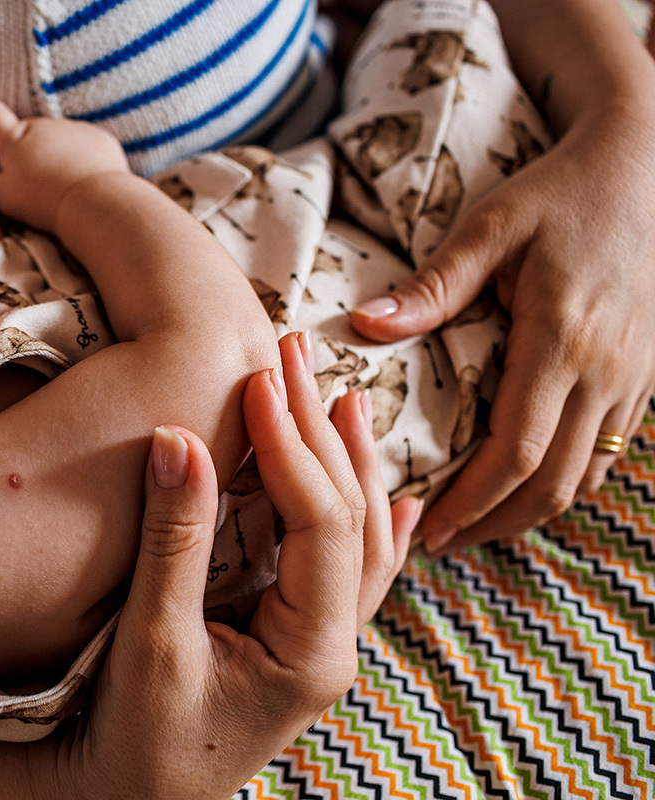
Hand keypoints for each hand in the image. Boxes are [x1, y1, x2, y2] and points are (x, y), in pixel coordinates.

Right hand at [0, 98, 129, 232]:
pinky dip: (78, 162)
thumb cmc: (44, 201)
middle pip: (23, 133)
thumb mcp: (0, 197)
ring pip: (53, 142)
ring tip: (60, 191)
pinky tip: (81, 185)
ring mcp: (73, 128)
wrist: (96, 203)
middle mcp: (43, 125)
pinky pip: (81, 146)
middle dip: (21, 156)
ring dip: (51, 160)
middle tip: (31, 189)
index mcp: (14, 136)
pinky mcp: (99, 138)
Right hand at [32, 335, 416, 799]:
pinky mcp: (298, 640)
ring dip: (349, 462)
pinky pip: (354, 572)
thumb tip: (177, 437)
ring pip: (362, 537)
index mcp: (312, 650)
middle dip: (320, 431)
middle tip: (290, 354)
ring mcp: (323, 642)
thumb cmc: (138, 738)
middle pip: (349, 516)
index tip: (257, 382)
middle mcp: (333, 643)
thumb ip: (173, 540)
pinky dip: (372, 523)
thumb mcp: (152, 641)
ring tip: (343, 395)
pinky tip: (399, 497)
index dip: (291, 447)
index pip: (321, 525)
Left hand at [351, 101, 654, 553]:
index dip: (471, 502)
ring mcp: (633, 378)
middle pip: (552, 482)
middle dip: (494, 522)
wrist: (652, 161)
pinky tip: (525, 483)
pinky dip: (565, 479)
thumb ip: (433, 285)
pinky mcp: (646, 375)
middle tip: (439, 541)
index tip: (428, 529)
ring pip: (586, 474)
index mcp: (560, 341)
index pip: (515, 452)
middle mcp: (604, 372)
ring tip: (475, 525)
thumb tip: (365, 325)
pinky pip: (609, 450)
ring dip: (529, 510)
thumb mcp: (492, 227)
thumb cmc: (562, 191)